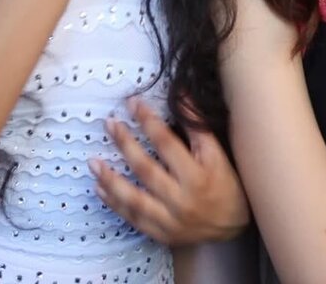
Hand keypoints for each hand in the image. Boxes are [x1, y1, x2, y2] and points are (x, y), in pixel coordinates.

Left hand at [89, 97, 249, 245]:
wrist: (232, 227)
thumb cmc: (226, 183)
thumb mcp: (216, 152)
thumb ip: (196, 123)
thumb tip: (180, 91)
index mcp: (197, 176)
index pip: (167, 143)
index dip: (148, 121)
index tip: (132, 104)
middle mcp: (182, 200)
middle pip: (146, 169)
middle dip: (125, 144)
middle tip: (109, 124)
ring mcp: (169, 221)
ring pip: (134, 199)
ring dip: (111, 179)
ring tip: (93, 162)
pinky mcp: (161, 234)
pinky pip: (133, 218)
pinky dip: (114, 203)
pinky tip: (100, 188)